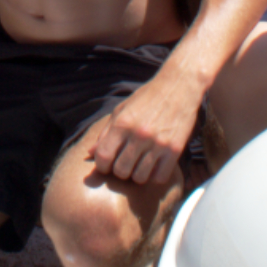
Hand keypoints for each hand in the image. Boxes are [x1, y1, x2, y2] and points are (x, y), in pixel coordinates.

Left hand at [88, 71, 201, 185]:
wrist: (177, 88)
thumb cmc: (146, 99)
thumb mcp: (121, 110)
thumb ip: (105, 133)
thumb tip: (90, 153)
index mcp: (122, 123)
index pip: (103, 156)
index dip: (101, 165)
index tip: (106, 165)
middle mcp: (139, 134)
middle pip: (121, 171)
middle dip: (119, 171)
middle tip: (124, 163)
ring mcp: (158, 144)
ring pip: (140, 178)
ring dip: (137, 175)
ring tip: (139, 164)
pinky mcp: (175, 150)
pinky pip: (159, 178)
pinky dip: (154, 176)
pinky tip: (154, 165)